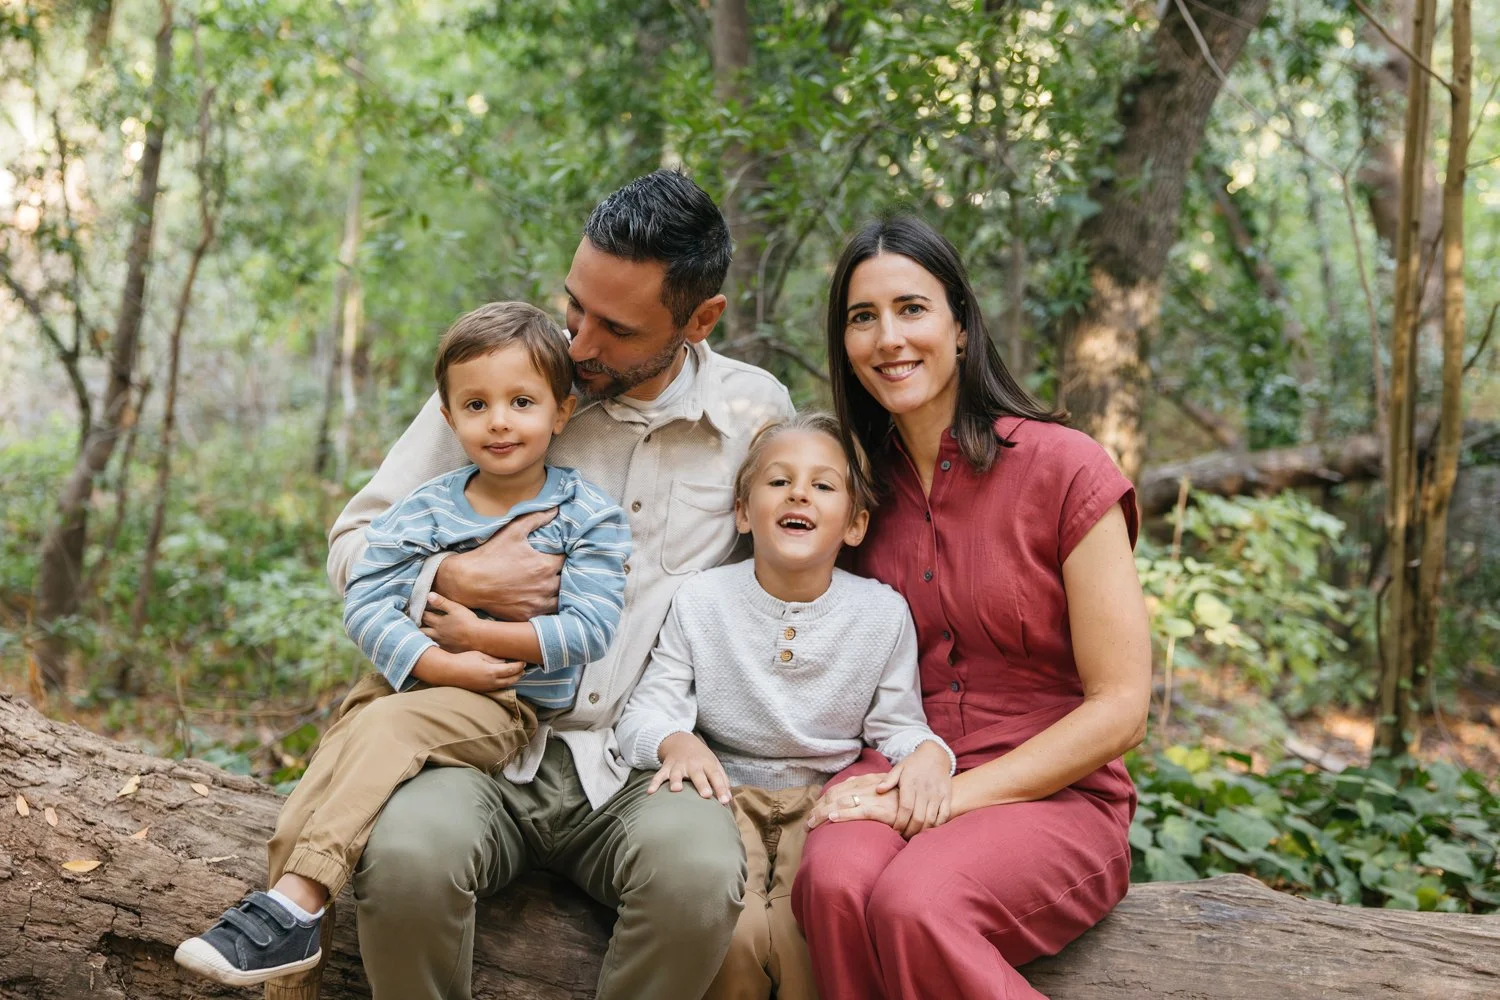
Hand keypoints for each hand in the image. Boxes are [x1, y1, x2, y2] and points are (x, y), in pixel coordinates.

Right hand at [414, 647, 525, 692]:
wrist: (448, 672)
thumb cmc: (463, 660)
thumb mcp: (480, 655)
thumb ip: (494, 659)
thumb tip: (505, 661)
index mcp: (492, 671)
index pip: (512, 669)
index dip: (520, 665)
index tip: (524, 661)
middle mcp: (491, 682)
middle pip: (512, 680)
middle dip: (519, 674)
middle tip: (524, 668)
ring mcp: (487, 688)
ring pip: (505, 685)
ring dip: (513, 680)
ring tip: (517, 673)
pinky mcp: (482, 690)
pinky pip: (497, 688)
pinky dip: (504, 683)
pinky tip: (504, 678)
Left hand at [420, 592, 480, 651]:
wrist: (478, 638)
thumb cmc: (468, 621)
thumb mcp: (455, 608)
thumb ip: (441, 602)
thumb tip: (428, 595)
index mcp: (438, 622)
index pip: (424, 616)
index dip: (419, 612)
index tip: (414, 609)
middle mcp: (437, 634)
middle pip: (422, 631)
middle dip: (416, 627)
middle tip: (411, 624)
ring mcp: (442, 643)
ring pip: (427, 640)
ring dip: (422, 637)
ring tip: (418, 635)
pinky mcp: (448, 650)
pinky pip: (436, 649)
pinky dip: (432, 646)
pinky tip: (432, 647)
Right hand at [433, 509, 562, 618]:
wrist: (467, 582)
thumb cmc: (490, 555)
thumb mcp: (513, 532)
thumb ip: (536, 518)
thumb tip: (556, 508)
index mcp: (544, 565)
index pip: (568, 560)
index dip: (567, 556)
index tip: (563, 554)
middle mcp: (545, 586)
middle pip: (567, 581)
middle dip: (566, 575)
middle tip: (561, 570)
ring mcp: (536, 604)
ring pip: (560, 600)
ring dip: (560, 593)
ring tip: (554, 586)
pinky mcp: (527, 616)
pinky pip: (546, 614)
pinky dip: (547, 608)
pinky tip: (542, 600)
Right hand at [649, 732, 731, 803]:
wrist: (682, 742)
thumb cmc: (701, 759)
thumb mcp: (714, 765)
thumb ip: (722, 781)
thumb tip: (729, 800)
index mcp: (707, 764)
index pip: (716, 776)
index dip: (721, 789)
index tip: (725, 801)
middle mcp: (693, 765)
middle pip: (697, 775)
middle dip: (702, 784)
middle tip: (706, 795)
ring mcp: (678, 766)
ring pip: (676, 774)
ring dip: (676, 781)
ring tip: (676, 789)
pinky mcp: (666, 768)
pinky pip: (659, 776)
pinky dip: (654, 783)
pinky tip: (650, 792)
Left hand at [805, 773, 899, 830]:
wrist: (926, 791)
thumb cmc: (904, 794)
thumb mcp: (884, 788)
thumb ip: (868, 790)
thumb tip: (852, 795)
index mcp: (865, 782)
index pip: (836, 790)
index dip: (822, 802)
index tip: (812, 813)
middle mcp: (866, 787)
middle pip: (834, 796)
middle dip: (817, 810)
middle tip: (806, 824)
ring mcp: (874, 797)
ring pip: (842, 803)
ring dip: (824, 814)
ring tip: (811, 825)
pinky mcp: (882, 809)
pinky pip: (860, 811)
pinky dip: (845, 814)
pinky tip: (833, 818)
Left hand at [877, 741, 951, 837]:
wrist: (935, 754)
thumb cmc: (913, 763)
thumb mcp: (899, 767)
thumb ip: (888, 780)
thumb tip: (878, 790)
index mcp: (910, 783)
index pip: (905, 808)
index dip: (900, 822)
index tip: (895, 831)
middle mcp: (925, 790)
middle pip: (918, 817)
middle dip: (910, 831)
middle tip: (903, 836)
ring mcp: (937, 793)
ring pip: (931, 819)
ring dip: (922, 831)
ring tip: (914, 836)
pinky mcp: (947, 796)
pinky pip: (944, 815)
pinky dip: (937, 825)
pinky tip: (929, 829)